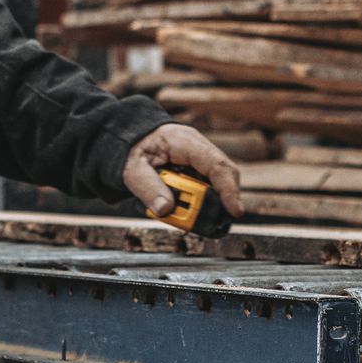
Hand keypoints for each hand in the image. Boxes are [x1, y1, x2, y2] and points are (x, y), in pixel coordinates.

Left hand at [122, 123, 244, 220]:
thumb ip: (147, 188)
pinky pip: (205, 186)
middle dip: (222, 201)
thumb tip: (165, 209)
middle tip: (214, 223)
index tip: (234, 211)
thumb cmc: (130, 148)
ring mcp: (198, 158)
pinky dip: (199, 201)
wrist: (127, 139)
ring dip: (207, 203)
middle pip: (223, 175)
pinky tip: (186, 209)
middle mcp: (197, 148)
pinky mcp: (195, 168)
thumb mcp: (131, 169)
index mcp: (184, 142)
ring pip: (215, 183)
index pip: (217, 164)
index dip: (229, 189)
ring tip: (189, 218)